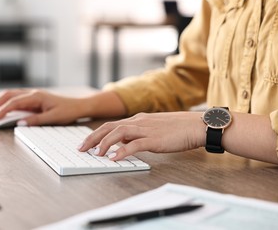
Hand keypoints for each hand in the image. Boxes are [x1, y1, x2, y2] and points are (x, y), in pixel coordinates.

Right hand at [0, 89, 85, 124]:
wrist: (78, 106)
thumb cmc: (68, 111)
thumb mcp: (52, 118)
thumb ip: (35, 120)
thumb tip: (19, 123)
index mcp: (37, 96)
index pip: (14, 102)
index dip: (3, 110)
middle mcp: (33, 93)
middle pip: (9, 95)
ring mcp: (33, 95)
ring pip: (11, 96)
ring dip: (0, 103)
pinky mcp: (34, 99)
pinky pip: (17, 99)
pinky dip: (8, 104)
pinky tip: (3, 111)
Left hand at [78, 112, 205, 160]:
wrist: (196, 125)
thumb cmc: (178, 128)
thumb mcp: (154, 129)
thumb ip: (138, 134)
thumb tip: (124, 142)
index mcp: (138, 119)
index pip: (112, 125)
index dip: (97, 133)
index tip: (87, 142)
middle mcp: (139, 122)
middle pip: (109, 127)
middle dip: (93, 137)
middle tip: (81, 148)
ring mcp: (146, 129)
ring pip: (118, 133)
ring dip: (104, 143)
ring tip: (94, 154)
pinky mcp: (154, 139)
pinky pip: (134, 144)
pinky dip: (122, 151)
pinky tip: (113, 158)